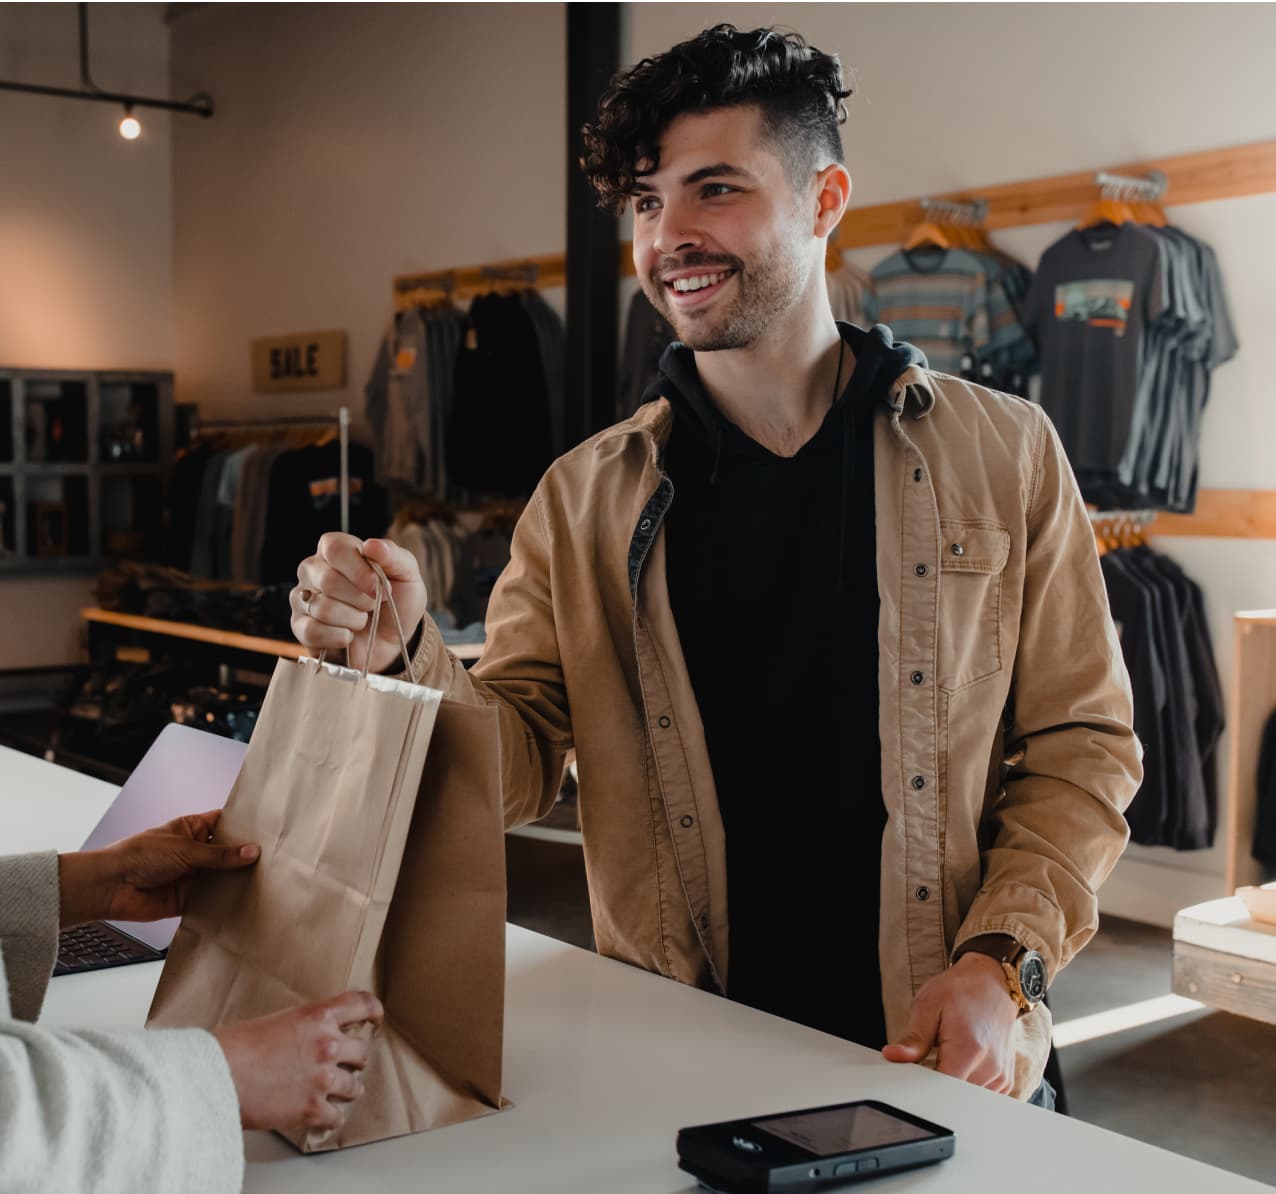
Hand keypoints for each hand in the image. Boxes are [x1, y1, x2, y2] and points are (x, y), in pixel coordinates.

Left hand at [58, 810, 259, 927]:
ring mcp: (192, 875)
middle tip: (273, 858)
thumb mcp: (186, 849)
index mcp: (192, 829)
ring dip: (236, 880)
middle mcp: (194, 852)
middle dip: (244, 856)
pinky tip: (242, 901)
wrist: (112, 887)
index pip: (224, 823)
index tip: (267, 828)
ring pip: (222, 877)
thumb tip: (252, 851)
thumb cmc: (140, 856)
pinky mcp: (188, 899)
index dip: (243, 825)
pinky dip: (224, 901)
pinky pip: (212, 900)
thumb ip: (220, 855)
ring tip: (265, 880)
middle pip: (227, 853)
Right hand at [215, 990, 384, 1131]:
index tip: (376, 1017)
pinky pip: (336, 1116)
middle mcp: (327, 1045)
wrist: (215, 1076)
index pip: (361, 1004)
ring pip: (355, 1085)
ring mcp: (323, 1078)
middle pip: (362, 1050)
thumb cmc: (234, 1047)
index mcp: (317, 1016)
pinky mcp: (312, 1108)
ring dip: (347, 1089)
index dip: (373, 1010)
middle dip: (354, 1058)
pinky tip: (323, 1115)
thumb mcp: (274, 1021)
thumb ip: (300, 1027)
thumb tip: (304, 1037)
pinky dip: (330, 1117)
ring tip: (341, 1091)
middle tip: (346, 1063)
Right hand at [291, 534, 426, 673]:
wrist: (392, 641)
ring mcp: (302, 597)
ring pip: (322, 609)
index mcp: (337, 549)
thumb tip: (371, 545)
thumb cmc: (396, 602)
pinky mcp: (299, 626)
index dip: (358, 570)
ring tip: (361, 620)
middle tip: (372, 605)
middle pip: (328, 581)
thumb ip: (394, 556)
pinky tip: (348, 635)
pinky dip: (339, 637)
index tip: (377, 586)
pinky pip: (312, 631)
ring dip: (353, 620)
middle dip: (361, 599)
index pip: (334, 548)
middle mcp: (313, 569)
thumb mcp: (407, 576)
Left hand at [881, 953, 1019, 1092]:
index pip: (942, 1090)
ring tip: (947, 1054)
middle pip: (953, 1097)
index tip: (912, 1074)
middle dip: (934, 1085)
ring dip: (951, 1085)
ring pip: (965, 1100)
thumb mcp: (928, 1006)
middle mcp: (990, 1068)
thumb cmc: (960, 991)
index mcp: (969, 1050)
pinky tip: (961, 1062)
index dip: (921, 1087)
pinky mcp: (1005, 1082)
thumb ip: (913, 1038)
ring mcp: (1001, 1077)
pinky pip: (979, 1095)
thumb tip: (893, 1056)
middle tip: (927, 1058)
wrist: (993, 984)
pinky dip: (965, 1084)